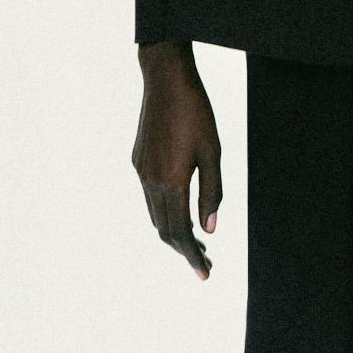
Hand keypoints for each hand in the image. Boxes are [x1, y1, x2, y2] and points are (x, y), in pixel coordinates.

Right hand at [132, 40, 222, 279]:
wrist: (166, 79)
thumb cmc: (196, 113)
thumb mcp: (214, 153)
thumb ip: (212, 193)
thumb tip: (210, 229)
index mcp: (172, 182)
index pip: (180, 233)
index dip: (192, 256)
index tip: (204, 273)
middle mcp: (151, 181)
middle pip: (164, 229)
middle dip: (184, 249)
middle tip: (205, 262)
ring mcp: (141, 171)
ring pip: (155, 215)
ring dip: (174, 231)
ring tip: (196, 240)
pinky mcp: (138, 161)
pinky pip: (150, 196)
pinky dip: (165, 211)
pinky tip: (180, 209)